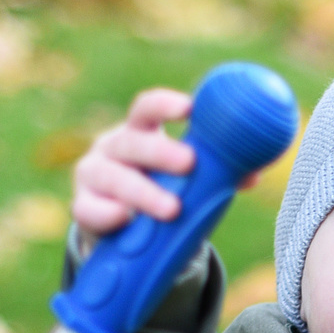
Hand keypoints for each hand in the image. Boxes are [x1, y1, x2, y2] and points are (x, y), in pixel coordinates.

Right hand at [69, 86, 263, 236]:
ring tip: (172, 209)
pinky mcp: (82, 207)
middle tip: (189, 163)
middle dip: (159, 151)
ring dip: (143, 192)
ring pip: (113, 178)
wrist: (120, 228)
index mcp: (138, 132)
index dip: (164, 105)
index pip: (146, 109)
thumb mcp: (183, 179)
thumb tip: (251, 174)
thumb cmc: (158, 189)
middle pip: (131, 142)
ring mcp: (92, 176)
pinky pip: (88, 210)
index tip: (188, 108)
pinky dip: (106, 214)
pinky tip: (122, 218)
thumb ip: (212, 175)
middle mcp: (112, 147)